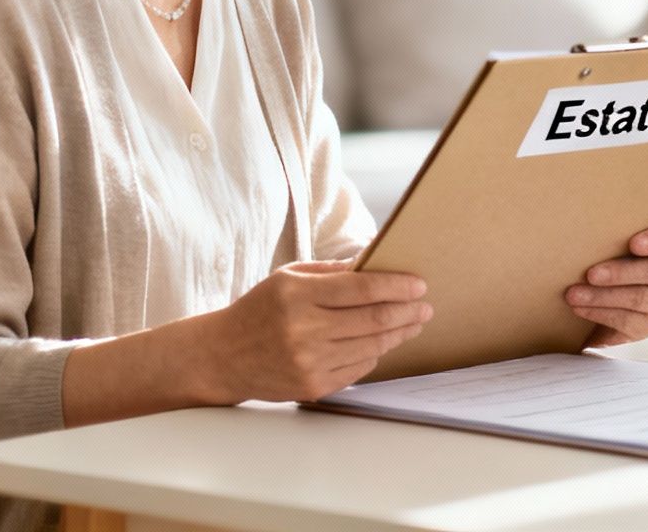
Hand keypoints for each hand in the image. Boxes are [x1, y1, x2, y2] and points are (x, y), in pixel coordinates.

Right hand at [198, 259, 431, 402]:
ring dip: (399, 333)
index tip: (419, 284)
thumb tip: (376, 260)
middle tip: (426, 305)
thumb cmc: (260, 310)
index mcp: (298, 295)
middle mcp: (303, 330)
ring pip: (372, 346)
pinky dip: (376, 354)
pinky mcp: (312, 386)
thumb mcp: (289, 279)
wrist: (221, 356)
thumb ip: (333, 272)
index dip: (397, 286)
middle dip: (407, 311)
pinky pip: (359, 369)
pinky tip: (384, 343)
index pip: (362, 288)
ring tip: (414, 323)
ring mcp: (308, 362)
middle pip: (374, 319)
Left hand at [566, 221, 647, 346]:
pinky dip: (600, 313)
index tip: (635, 243)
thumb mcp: (609, 244)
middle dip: (621, 273)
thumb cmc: (603, 260)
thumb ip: (607, 235)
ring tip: (574, 294)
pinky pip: (627, 320)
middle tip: (591, 274)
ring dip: (602, 296)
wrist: (598, 304)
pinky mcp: (647, 324)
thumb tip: (578, 228)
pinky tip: (580, 308)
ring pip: (639, 298)